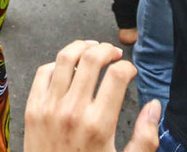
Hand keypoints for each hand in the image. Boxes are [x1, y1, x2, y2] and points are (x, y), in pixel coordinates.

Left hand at [23, 40, 160, 151]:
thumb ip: (145, 138)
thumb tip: (154, 105)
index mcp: (98, 124)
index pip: (117, 76)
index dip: (128, 67)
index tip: (131, 71)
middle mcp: (72, 110)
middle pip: (91, 59)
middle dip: (106, 50)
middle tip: (114, 53)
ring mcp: (49, 107)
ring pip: (64, 58)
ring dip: (81, 47)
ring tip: (92, 49)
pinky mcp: (32, 109)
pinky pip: (43, 72)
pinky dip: (57, 63)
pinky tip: (68, 68)